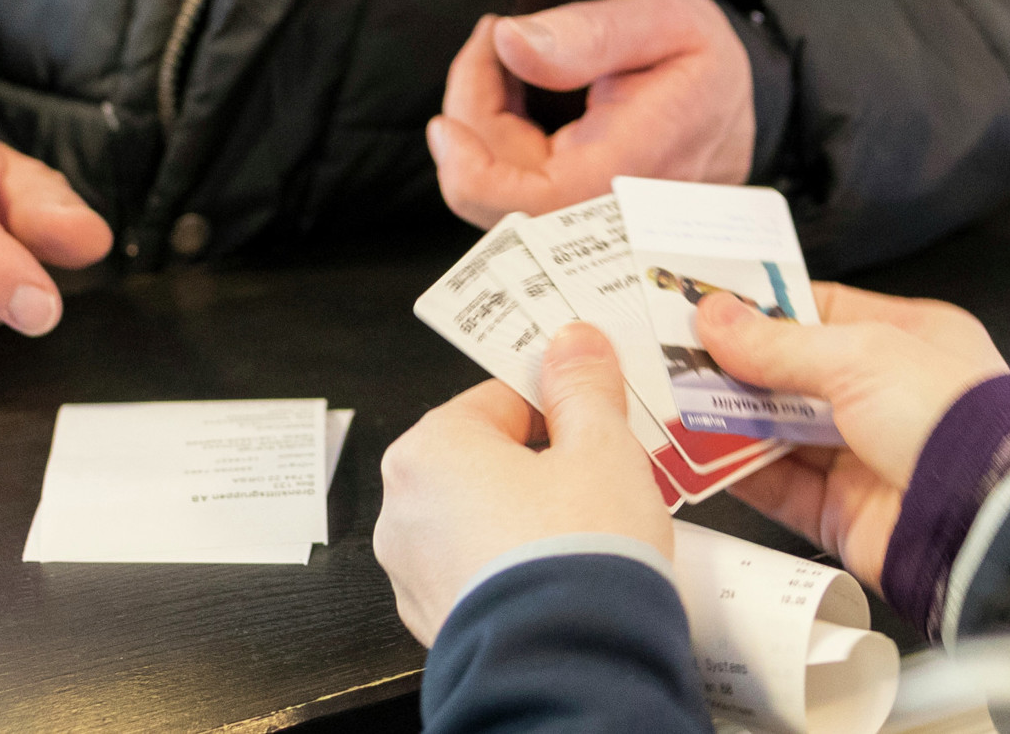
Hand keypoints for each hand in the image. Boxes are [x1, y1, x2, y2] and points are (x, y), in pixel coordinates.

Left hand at [375, 324, 676, 643]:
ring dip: (533, 517)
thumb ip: (583, 387)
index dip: (560, 402)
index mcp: (431, 449)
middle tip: (605, 476)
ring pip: (483, 518)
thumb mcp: (600, 446)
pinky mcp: (440, 619)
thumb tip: (574, 344)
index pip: (500, 397)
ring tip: (591, 532)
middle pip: (489, 458)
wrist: (570, 665)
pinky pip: (483, 570)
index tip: (596, 414)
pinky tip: (566, 573)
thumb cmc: (576, 556)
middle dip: (548, 463)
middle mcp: (405, 508)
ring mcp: (415, 571)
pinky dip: (520, 566)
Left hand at [429, 0, 754, 227]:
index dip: (468, 171)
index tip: (449, 121)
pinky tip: (525, 96)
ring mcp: (594, 221)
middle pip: (498, 192)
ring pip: (502, 192)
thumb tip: (513, 44)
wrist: (746, 100)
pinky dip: (506, 140)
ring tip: (515, 59)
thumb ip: (588, 32)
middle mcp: (606, 210)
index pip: (524, 203)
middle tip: (496, 41)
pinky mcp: (581, 216)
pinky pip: (520, 190)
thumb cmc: (708, 61)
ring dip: (487, 124)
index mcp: (625, 169)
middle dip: (475, 112)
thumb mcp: (661, 20)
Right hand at [695, 284, 1009, 590]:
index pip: (821, 314)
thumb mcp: (860, 355)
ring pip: (778, 432)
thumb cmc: (952, 419)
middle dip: (735, 367)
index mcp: (907, 341)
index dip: (763, 309)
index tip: (707, 304)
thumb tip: (718, 317)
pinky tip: (699, 452)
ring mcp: (863, 457)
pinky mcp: (842, 512)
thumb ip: (779, 342)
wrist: (984, 516)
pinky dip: (738, 471)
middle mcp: (886, 397)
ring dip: (729, 418)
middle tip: (674, 353)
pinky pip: (777, 487)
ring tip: (674, 399)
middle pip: (792, 375)